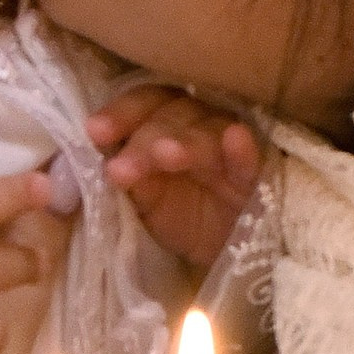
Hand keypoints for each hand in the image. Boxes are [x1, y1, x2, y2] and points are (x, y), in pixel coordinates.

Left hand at [88, 87, 260, 272]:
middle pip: (173, 113)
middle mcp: (199, 124)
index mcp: (167, 123)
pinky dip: (243, 148)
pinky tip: (235, 138)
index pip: (146, 102)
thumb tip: (99, 162)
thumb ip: (128, 178)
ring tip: (167, 155)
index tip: (96, 132)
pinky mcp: (257, 175)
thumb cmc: (183, 215)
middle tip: (122, 169)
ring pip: (208, 131)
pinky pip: (252, 157)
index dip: (121, 112)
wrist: (228, 252)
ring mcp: (229, 148)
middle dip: (145, 138)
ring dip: (186, 141)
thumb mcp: (147, 201)